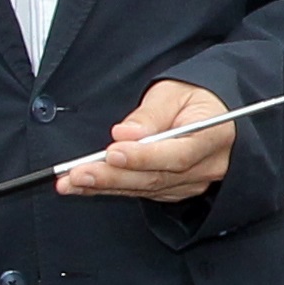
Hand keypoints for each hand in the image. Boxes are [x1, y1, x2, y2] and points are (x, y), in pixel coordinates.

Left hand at [55, 76, 232, 201]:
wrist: (213, 112)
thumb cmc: (196, 98)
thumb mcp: (173, 92)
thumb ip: (151, 114)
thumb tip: (125, 133)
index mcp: (213, 136)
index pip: (178, 154)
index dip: (143, 157)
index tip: (112, 152)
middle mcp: (207, 166)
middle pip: (157, 177)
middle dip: (113, 176)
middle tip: (78, 174)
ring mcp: (193, 183)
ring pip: (146, 188)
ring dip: (105, 186)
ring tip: (71, 182)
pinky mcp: (176, 190)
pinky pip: (143, 192)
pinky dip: (112, 188)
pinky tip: (87, 186)